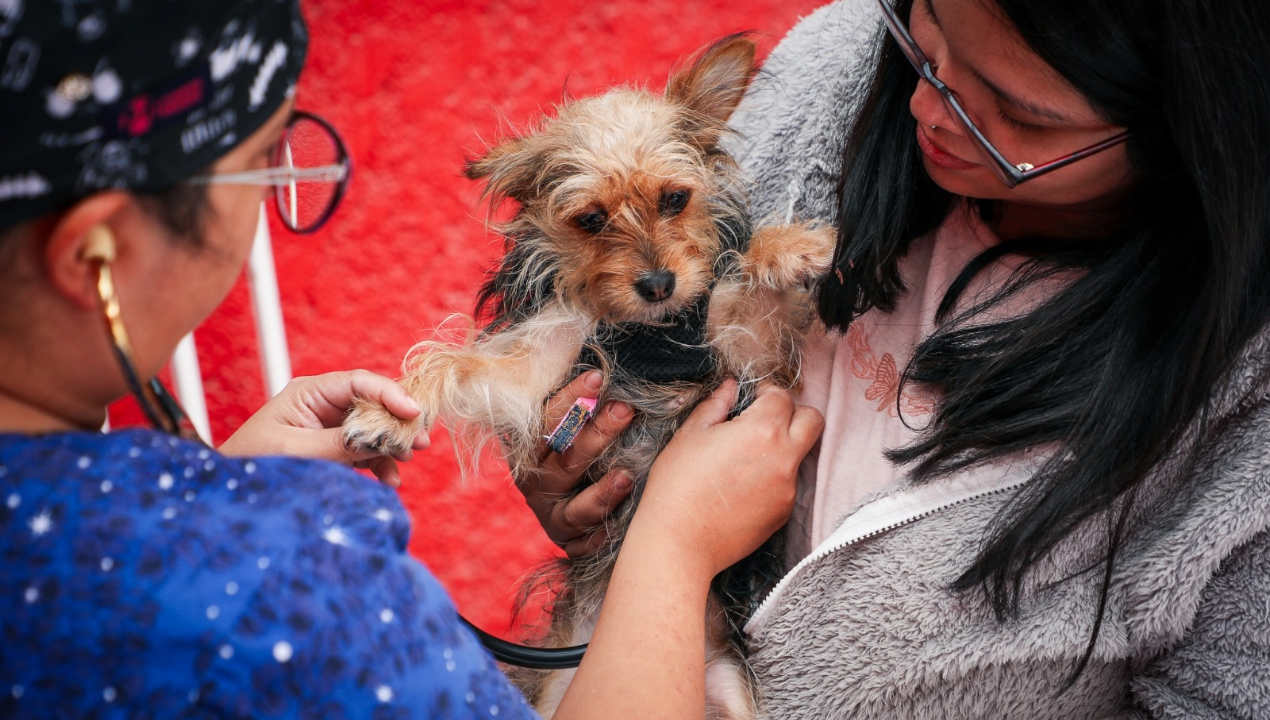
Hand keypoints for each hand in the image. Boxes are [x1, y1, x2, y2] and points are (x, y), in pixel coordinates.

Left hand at [218, 370, 429, 486]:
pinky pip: (367, 450)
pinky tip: (389, 480)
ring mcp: (331, 426)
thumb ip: (338, 443)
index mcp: (309, 392)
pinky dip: (381, 464)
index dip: (390, 393)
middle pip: (374, 403)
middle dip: (398, 422)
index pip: (359, 382)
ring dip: (392, 445)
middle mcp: (324, 404)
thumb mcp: (296, 452)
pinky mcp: (336, 448)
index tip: (414, 412)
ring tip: (404, 463)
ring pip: (375, 428)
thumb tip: (379, 438)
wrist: (230, 492)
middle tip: (421, 442)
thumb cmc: (253, 464)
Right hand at [520, 370, 634, 556]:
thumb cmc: (587, 446)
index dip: (569, 400)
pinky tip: (625, 520)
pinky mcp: (571, 544)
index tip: (598, 376)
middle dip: (594, 436)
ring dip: (601, 492)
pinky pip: (587, 544)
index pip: (543, 421)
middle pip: (562, 462)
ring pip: (574, 509)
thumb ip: (582, 396)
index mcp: (530, 448)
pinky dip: (604, 534)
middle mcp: (536, 483)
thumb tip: (601, 359)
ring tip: (627, 475)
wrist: (584, 505)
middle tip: (625, 410)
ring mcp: (552, 516)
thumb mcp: (577, 420)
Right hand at [634, 378, 822, 577]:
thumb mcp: (690, 435)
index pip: (783, 396)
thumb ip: (716, 405)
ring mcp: (788, 489)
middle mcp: (784, 458)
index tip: (751, 398)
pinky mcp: (784, 513)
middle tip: (764, 419)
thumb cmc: (677, 486)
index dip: (766, 392)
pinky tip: (742, 486)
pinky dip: (774, 477)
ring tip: (745, 458)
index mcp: (762, 430)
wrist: (679, 542)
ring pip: (800, 454)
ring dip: (782, 447)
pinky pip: (788, 484)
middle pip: (813, 421)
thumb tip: (730, 387)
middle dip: (794, 413)